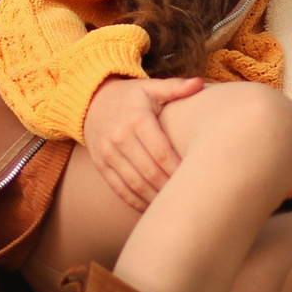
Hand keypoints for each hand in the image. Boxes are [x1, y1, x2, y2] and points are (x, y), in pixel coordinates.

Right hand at [82, 77, 202, 210]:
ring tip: (174, 205)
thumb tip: (200, 83)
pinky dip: (137, 201)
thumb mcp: (149, 87)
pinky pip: (120, 189)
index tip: (195, 177)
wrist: (91, 102)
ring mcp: (108, 154)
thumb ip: (175, 88)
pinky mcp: (102, 165)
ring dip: (155, 197)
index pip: (161, 151)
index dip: (178, 168)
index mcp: (136, 119)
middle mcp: (120, 137)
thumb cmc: (129, 97)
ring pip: (135, 184)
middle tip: (189, 196)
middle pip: (149, 171)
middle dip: (169, 186)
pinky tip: (153, 207)